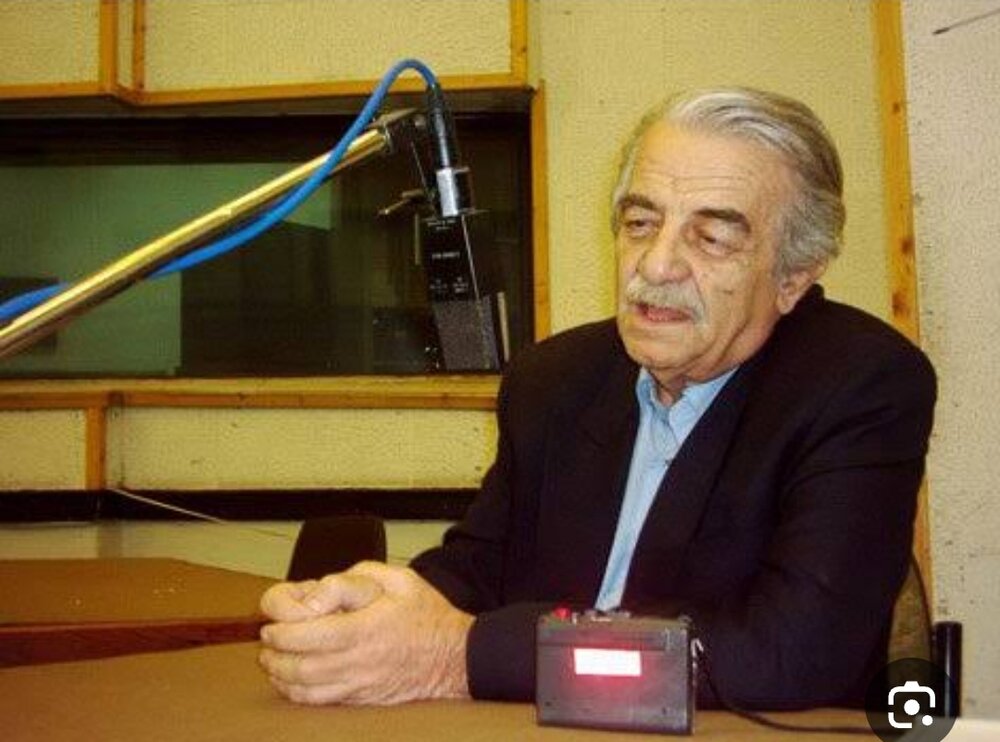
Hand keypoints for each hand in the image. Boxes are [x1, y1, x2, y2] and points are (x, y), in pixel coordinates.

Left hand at [258, 561, 473, 704]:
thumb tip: (314, 595)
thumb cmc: (425, 613)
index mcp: (365, 629)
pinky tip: (289, 681)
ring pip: (305, 687)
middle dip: (275, 652)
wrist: (456, 656)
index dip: (282, 629)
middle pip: (300, 665)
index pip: (309, 634)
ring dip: (280, 674)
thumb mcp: (396, 579)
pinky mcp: (362, 699)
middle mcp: (359, 661)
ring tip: (271, 660)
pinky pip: (319, 701)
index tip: (273, 620)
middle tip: (267, 639)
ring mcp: (360, 685)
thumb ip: (352, 580)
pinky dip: (296, 693)